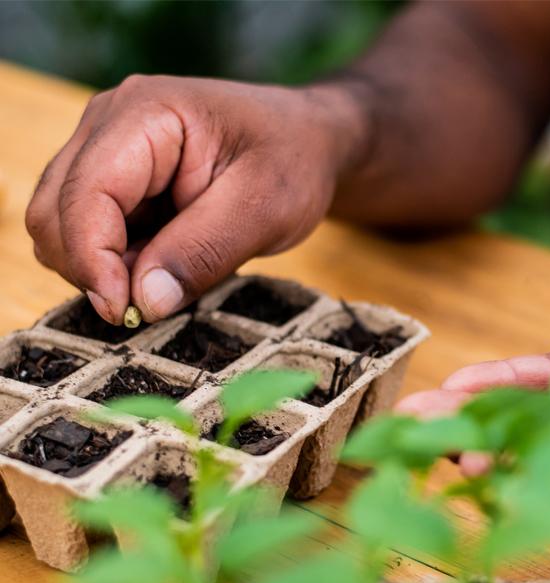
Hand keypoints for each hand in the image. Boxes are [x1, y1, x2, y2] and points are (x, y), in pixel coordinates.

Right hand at [26, 75, 365, 323]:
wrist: (306, 141)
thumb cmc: (291, 161)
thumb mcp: (264, 210)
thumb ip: (203, 253)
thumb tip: (144, 303)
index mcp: (144, 116)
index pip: (85, 194)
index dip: (93, 261)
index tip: (126, 312)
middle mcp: (109, 127)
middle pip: (55, 213)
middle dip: (92, 270)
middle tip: (153, 302)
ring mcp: (106, 153)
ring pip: (63, 227)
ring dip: (103, 270)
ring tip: (169, 276)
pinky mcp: (115, 182)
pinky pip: (89, 234)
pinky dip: (115, 264)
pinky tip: (163, 266)